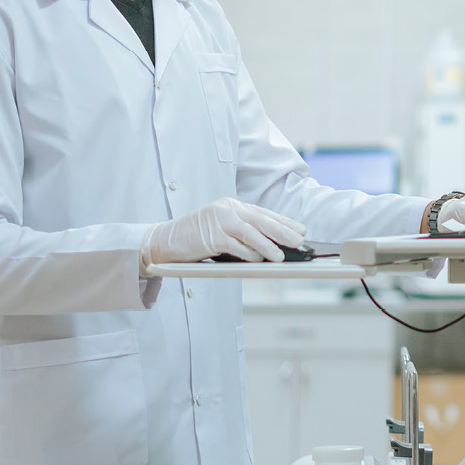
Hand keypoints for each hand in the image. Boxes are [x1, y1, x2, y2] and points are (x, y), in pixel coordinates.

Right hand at [142, 197, 306, 267]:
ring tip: (282, 257)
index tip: (300, 229)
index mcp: (231, 205)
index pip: (264, 213)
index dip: (284, 222)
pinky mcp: (211, 236)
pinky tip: (258, 260)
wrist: (164, 240)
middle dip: (284, 231)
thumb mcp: (222, 228)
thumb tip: (272, 244)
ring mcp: (218, 221)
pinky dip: (249, 254)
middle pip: (262, 220)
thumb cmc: (196, 237)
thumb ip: (243, 231)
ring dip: (269, 246)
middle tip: (300, 241)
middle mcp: (227, 209)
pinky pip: (236, 246)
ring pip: (252, 233)